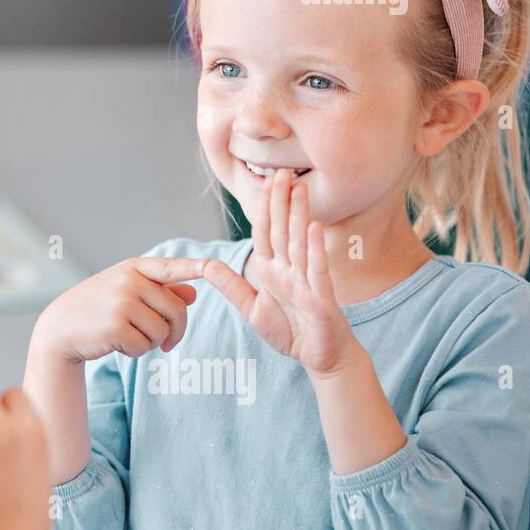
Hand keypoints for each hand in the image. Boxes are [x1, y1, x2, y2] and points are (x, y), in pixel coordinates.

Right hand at [31, 255, 209, 362]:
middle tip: (165, 343)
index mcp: (134, 268)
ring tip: (128, 337)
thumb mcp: (126, 293)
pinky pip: (145, 346)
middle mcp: (129, 280)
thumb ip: (161, 291)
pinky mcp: (116, 325)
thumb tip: (193, 292)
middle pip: (177, 310)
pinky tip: (117, 344)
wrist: (60, 329)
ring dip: (150, 343)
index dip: (196, 266)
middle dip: (175, 331)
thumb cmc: (96, 310)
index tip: (214, 266)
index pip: (171, 266)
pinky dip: (135, 352)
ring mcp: (122, 301)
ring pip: (163, 331)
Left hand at [202, 167, 358, 376]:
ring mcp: (308, 282)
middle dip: (282, 201)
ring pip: (300, 243)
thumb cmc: (290, 332)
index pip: (266, 234)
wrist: (320, 358)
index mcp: (273, 270)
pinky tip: (312, 227)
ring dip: (299, 215)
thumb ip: (232, 286)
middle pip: (283, 230)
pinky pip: (317, 269)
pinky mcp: (322, 298)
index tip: (265, 181)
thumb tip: (207, 265)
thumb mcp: (252, 309)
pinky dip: (314, 248)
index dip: (264, 209)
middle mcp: (291, 270)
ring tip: (298, 188)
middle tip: (282, 171)